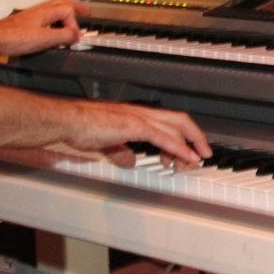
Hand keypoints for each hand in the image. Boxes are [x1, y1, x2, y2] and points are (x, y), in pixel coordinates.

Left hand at [0, 0, 89, 56]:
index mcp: (44, 12)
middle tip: (86, 11)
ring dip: (64, 16)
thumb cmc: (12, 39)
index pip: (68, 11)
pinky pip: (43, 20)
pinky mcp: (23, 26)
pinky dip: (52, 24)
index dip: (74, 25)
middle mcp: (37, 12)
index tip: (75, 38)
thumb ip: (64, 36)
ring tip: (70, 22)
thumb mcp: (45, 39)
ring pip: (51, 11)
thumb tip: (75, 35)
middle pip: (61, 4)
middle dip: (75, 8)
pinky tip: (49, 34)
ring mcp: (29, 18)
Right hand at [68, 100, 211, 166]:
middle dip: (196, 136)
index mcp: (135, 116)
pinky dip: (179, 147)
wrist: (69, 121)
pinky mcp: (135, 125)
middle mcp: (141, 113)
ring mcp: (139, 117)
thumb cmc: (81, 128)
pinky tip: (187, 157)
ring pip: (176, 127)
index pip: (167, 122)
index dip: (180, 137)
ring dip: (190, 145)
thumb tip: (130, 161)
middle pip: (179, 120)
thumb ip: (121, 151)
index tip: (185, 153)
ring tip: (195, 160)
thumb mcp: (106, 143)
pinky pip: (164, 137)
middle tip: (204, 153)